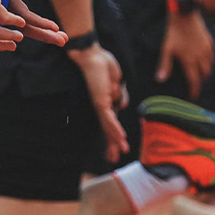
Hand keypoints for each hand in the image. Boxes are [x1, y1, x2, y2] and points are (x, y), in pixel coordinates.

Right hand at [8, 0, 66, 46]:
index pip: (24, 17)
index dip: (40, 24)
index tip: (56, 28)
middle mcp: (2, 9)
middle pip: (24, 28)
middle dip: (45, 35)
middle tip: (63, 41)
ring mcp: (4, 12)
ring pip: (23, 28)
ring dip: (43, 34)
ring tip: (61, 38)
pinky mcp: (8, 12)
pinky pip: (21, 24)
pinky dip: (36, 28)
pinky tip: (48, 32)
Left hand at [70, 45, 128, 162]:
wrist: (92, 55)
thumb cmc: (103, 65)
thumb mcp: (117, 83)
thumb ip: (120, 95)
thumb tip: (123, 106)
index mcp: (105, 104)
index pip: (110, 124)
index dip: (113, 138)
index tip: (115, 151)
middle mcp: (101, 107)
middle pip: (107, 129)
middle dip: (111, 145)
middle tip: (113, 159)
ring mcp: (100, 105)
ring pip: (108, 127)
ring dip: (116, 140)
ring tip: (120, 152)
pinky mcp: (100, 101)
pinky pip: (109, 118)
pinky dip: (115, 128)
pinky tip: (120, 137)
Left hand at [156, 11, 213, 99]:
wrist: (185, 15)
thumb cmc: (174, 33)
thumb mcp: (167, 49)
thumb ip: (164, 65)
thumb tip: (160, 80)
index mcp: (190, 61)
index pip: (194, 80)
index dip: (194, 90)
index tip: (193, 96)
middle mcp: (201, 57)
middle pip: (205, 74)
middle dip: (201, 81)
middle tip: (196, 83)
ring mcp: (207, 49)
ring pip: (210, 65)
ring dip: (206, 71)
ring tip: (200, 73)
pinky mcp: (209, 42)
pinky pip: (212, 55)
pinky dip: (209, 60)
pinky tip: (204, 59)